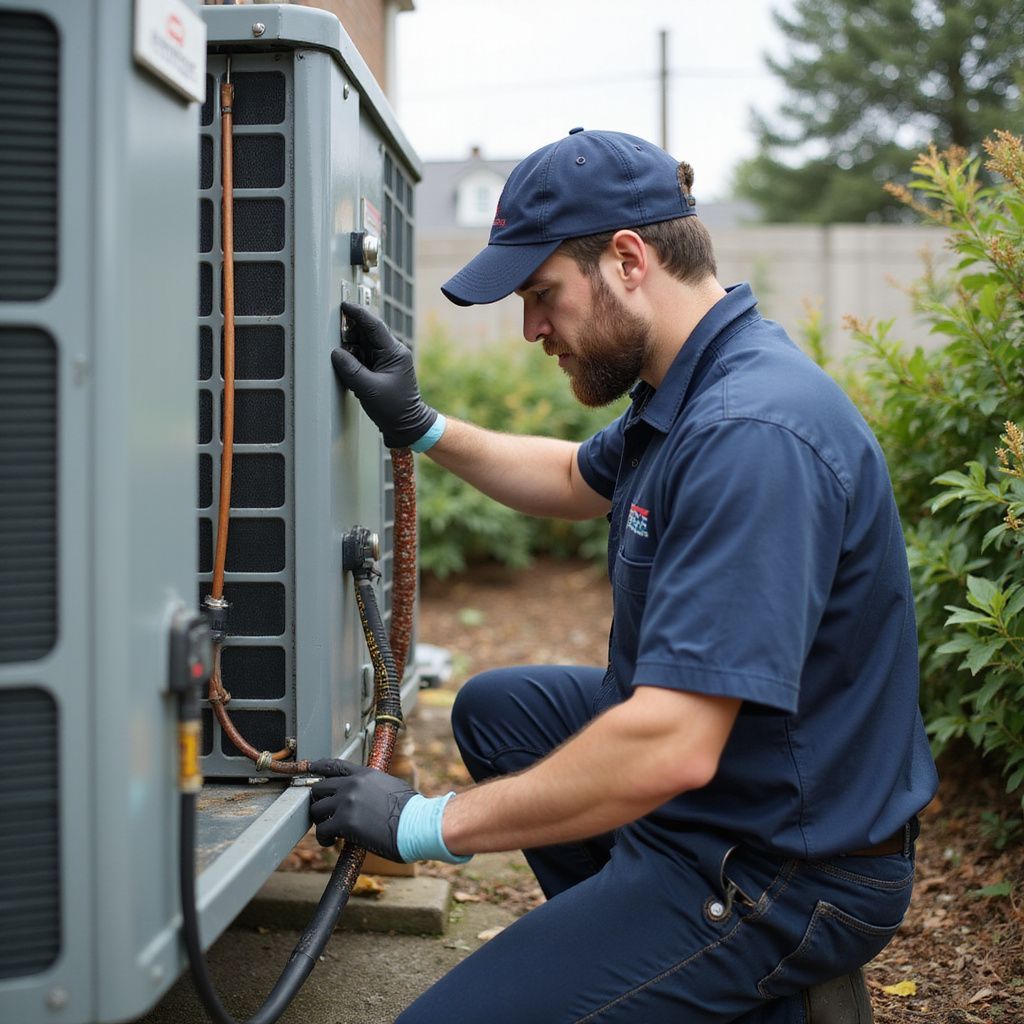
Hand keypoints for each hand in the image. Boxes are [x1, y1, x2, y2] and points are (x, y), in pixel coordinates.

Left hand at [308, 758, 416, 860]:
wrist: (416, 824)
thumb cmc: (410, 811)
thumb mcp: (391, 787)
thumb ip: (373, 787)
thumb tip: (368, 797)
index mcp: (365, 775)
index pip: (334, 766)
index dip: (318, 767)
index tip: (309, 769)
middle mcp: (352, 785)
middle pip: (319, 788)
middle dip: (319, 802)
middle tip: (325, 815)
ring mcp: (347, 802)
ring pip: (316, 810)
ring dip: (320, 822)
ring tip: (330, 832)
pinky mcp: (344, 822)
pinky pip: (322, 830)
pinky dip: (324, 839)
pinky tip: (332, 842)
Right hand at [331, 303, 438, 448]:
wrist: (408, 425)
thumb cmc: (394, 409)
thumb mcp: (367, 388)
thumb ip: (350, 368)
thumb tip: (336, 353)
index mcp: (394, 352)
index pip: (374, 326)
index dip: (357, 313)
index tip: (344, 306)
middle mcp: (392, 352)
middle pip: (367, 333)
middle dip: (351, 334)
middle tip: (336, 339)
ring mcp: (388, 360)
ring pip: (365, 345)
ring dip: (352, 349)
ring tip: (345, 360)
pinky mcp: (383, 369)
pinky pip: (365, 357)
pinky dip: (355, 360)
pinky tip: (351, 371)